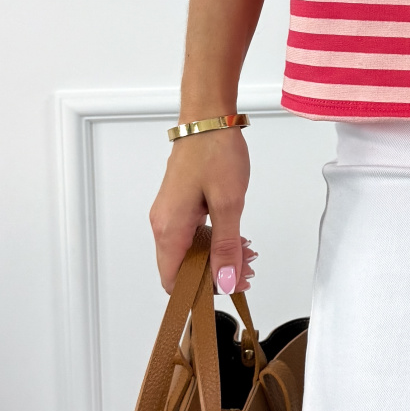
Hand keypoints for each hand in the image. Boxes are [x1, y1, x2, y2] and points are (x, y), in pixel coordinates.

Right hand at [149, 129, 256, 295]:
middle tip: (247, 269)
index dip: (200, 292)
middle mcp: (162, 225)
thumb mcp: (229, 203)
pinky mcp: (178, 205)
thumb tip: (225, 282)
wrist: (208, 118)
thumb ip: (226, 246)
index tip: (230, 288)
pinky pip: (191, 236)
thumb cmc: (215, 153)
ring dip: (216, 258)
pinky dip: (212, 242)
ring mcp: (169, 214)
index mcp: (169, 228)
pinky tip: (235, 237)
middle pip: (182, 269)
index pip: (173, 281)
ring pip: (189, 252)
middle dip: (215, 275)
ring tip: (246, 252)